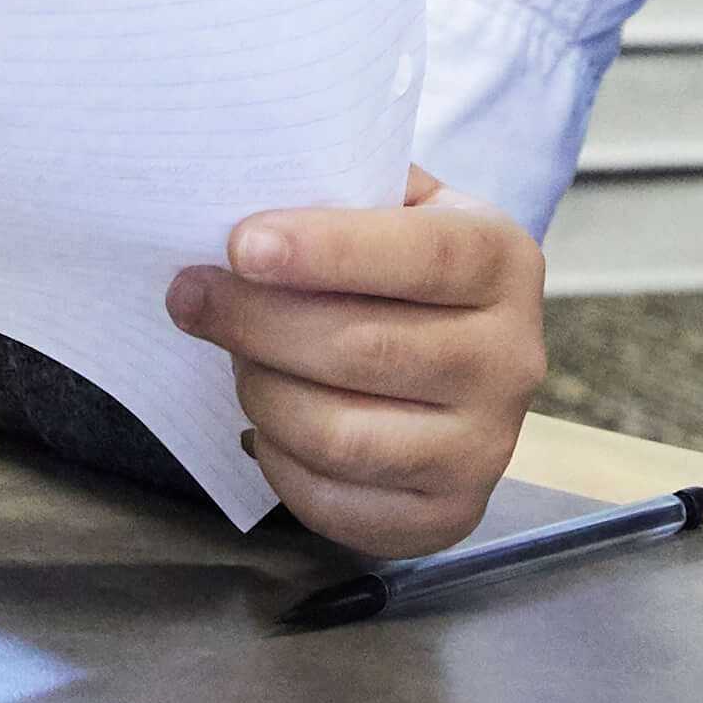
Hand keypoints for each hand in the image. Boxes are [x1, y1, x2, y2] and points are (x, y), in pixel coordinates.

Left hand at [173, 171, 541, 557]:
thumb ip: (345, 191)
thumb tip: (239, 187)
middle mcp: (512, 359)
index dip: (326, 250)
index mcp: (503, 262)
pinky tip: (265, 421)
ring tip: (235, 358)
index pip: (422, 255)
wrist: (464, 366)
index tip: (240, 245)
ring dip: (261, 392)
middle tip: (190, 296)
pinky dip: (278, 460)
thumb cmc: (405, 272)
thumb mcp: (402, 209)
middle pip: (365, 349)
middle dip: (256, 322)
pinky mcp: (448, 515)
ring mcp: (485, 448)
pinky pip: (334, 499)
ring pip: (340, 434)